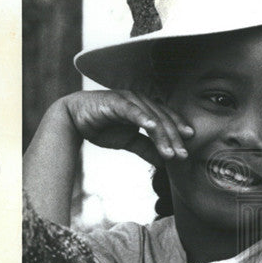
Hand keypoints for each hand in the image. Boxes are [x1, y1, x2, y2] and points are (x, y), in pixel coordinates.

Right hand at [60, 90, 193, 167]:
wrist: (73, 119)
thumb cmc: (102, 127)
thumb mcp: (128, 141)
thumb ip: (146, 149)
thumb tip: (164, 162)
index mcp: (146, 109)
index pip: (167, 121)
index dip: (178, 134)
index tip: (188, 150)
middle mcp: (141, 102)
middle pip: (163, 121)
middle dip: (174, 139)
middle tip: (183, 156)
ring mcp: (129, 100)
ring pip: (151, 118)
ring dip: (162, 135)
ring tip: (170, 153)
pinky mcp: (116, 101)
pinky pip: (132, 110)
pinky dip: (143, 118)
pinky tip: (152, 128)